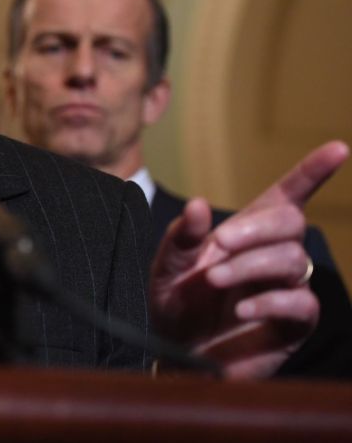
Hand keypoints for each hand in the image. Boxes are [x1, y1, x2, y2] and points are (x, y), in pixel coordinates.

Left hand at [150, 140, 348, 378]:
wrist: (174, 355)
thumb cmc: (175, 305)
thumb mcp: (167, 267)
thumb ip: (181, 238)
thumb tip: (197, 205)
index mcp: (247, 234)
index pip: (287, 197)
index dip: (312, 173)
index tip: (337, 148)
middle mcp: (272, 256)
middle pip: (291, 223)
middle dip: (256, 228)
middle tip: (220, 244)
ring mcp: (286, 289)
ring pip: (292, 260)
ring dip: (251, 265)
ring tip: (214, 280)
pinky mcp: (292, 325)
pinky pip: (300, 304)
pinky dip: (270, 301)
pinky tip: (241, 307)